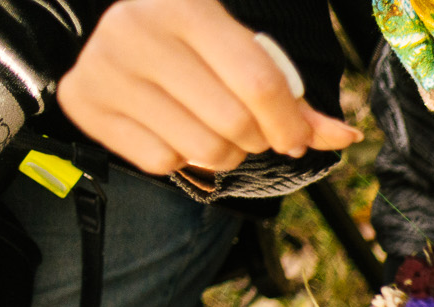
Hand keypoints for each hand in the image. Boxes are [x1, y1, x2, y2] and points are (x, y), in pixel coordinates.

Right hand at [57, 0, 358, 175]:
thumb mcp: (245, 56)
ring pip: (204, 150)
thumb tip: (347, 137)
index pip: (259, 83)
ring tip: (210, 126)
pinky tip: (171, 127)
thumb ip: (295, 99)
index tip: (294, 138)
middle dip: (257, 139)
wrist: (122, 38)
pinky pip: (164, 162)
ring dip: (224, 154)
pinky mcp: (85, 102)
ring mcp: (105, 67)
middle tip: (248, 128)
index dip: (289, 122)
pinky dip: (181, 158)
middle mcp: (137, 30)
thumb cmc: (199, 49)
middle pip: (235, 124)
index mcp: (186, 6)